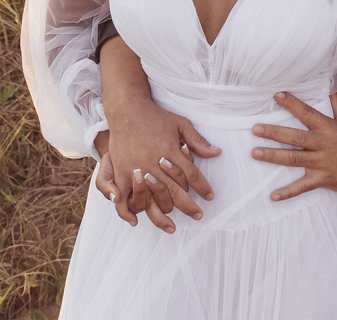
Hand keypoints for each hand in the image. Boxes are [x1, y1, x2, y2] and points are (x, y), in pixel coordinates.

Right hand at [104, 97, 220, 231]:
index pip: (192, 174)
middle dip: (189, 206)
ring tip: (172, 226)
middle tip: (198, 215)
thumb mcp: (180, 124)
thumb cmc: (155, 117)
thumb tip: (217, 153)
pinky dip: (128, 211)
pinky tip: (136, 221)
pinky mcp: (120, 172)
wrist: (126, 110)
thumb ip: (198, 141)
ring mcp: (136, 170)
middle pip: (175, 191)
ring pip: (152, 199)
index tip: (210, 197)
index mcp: (170, 150)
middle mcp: (154, 163)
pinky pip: (124, 197)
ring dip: (163, 215)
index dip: (202, 187)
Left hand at [250, 92, 336, 200]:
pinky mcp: (322, 179)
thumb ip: (336, 103)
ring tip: (255, 153)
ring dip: (274, 156)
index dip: (292, 104)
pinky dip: (288, 193)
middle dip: (274, 133)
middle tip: (255, 129)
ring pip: (294, 159)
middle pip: (295, 137)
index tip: (277, 95)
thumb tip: (330, 85)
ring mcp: (322, 163)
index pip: (307, 113)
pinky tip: (273, 196)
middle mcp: (323, 144)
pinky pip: (303, 187)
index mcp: (328, 128)